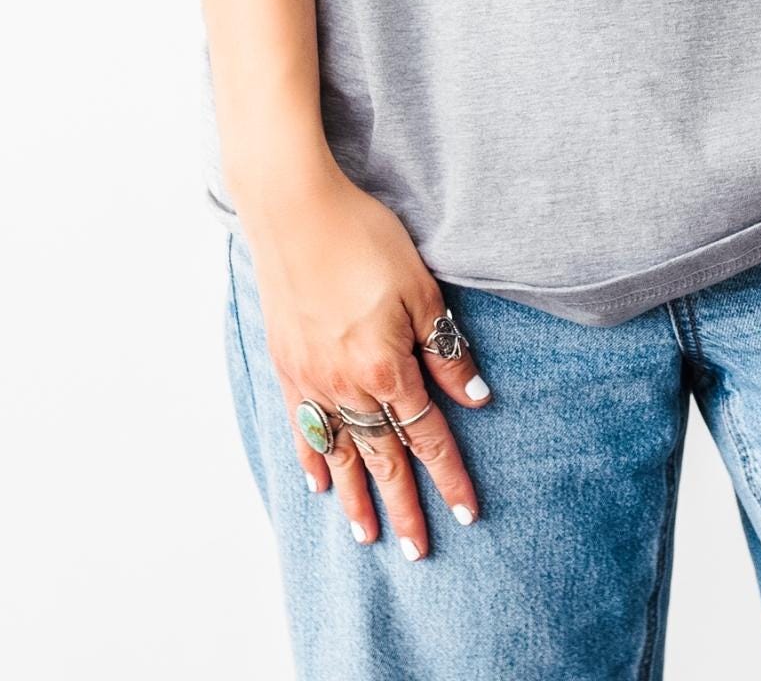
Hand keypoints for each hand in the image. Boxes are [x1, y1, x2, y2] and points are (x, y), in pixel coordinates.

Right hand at [242, 173, 491, 557]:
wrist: (294, 210)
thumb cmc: (363, 238)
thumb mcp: (420, 288)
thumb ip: (446, 349)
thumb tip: (474, 399)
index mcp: (386, 368)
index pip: (426, 437)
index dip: (449, 476)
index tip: (467, 513)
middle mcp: (345, 384)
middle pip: (382, 457)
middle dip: (403, 506)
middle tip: (418, 550)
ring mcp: (310, 378)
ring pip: (338, 452)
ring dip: (356, 496)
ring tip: (367, 536)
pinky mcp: (285, 363)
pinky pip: (301, 425)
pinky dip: (311, 457)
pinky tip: (319, 482)